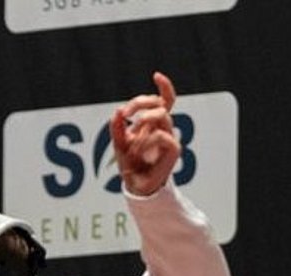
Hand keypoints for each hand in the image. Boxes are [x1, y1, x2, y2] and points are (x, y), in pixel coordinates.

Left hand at [110, 71, 181, 197]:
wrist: (136, 186)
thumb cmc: (130, 164)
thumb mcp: (119, 143)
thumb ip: (117, 127)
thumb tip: (117, 111)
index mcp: (153, 123)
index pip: (164, 101)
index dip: (164, 87)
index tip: (156, 75)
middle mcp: (163, 128)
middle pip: (160, 104)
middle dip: (141, 103)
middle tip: (125, 112)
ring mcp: (169, 138)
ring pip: (162, 116)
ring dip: (143, 122)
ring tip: (133, 139)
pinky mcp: (174, 150)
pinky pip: (161, 136)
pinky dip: (147, 141)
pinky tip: (139, 153)